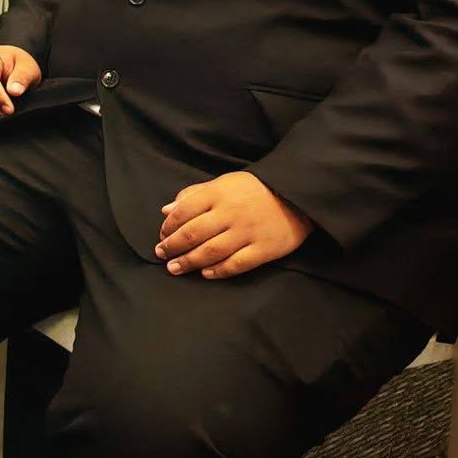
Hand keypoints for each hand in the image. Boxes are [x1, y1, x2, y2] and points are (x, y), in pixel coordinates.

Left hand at [155, 170, 310, 279]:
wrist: (295, 193)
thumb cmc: (253, 188)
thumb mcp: (222, 183)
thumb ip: (193, 195)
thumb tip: (166, 210)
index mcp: (217, 194)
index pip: (183, 211)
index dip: (168, 226)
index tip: (161, 235)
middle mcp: (230, 213)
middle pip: (193, 234)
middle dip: (173, 246)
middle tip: (161, 254)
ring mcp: (247, 232)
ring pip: (211, 251)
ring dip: (189, 261)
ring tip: (175, 268)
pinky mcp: (264, 249)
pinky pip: (237, 264)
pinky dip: (219, 270)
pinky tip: (206, 273)